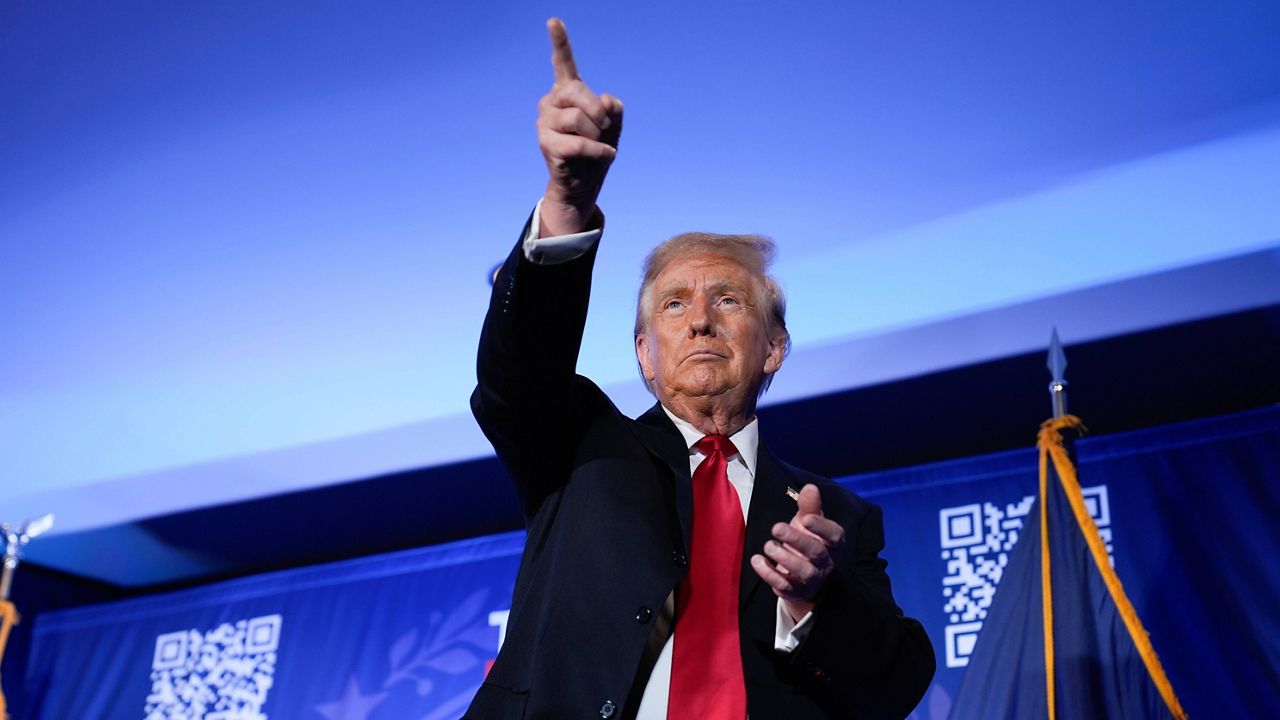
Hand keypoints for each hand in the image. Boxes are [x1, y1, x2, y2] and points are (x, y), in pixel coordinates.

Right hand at [536, 18, 623, 236]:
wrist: (585, 183)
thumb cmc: (598, 148)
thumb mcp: (613, 125)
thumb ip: (613, 108)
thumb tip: (604, 100)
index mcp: (567, 92)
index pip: (563, 63)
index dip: (559, 42)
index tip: (553, 21)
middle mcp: (551, 102)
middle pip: (576, 92)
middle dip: (597, 111)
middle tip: (604, 127)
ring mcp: (545, 122)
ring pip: (577, 118)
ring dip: (597, 134)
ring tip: (599, 144)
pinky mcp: (546, 144)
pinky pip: (578, 142)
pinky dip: (598, 150)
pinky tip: (606, 154)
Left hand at [750, 484, 846, 620]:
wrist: (802, 578)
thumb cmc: (807, 542)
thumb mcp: (808, 522)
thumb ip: (809, 506)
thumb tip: (811, 487)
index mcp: (832, 543)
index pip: (834, 536)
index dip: (822, 527)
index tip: (806, 518)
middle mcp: (825, 562)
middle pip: (817, 553)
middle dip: (797, 540)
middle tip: (776, 528)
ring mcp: (811, 579)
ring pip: (804, 571)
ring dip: (784, 558)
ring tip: (768, 545)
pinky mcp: (794, 591)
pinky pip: (785, 586)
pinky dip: (769, 574)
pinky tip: (757, 560)